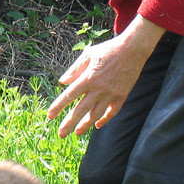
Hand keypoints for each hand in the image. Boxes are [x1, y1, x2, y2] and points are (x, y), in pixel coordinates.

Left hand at [47, 16, 164, 137]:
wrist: (133, 49)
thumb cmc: (108, 50)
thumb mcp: (88, 55)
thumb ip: (74, 69)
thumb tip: (62, 81)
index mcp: (88, 78)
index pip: (69, 95)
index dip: (58, 107)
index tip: (50, 116)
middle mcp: (98, 88)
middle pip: (80, 109)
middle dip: (69, 123)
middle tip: (61, 134)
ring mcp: (111, 94)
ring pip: (96, 114)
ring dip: (86, 125)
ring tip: (77, 132)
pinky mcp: (122, 96)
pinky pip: (112, 112)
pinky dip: (105, 119)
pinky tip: (97, 125)